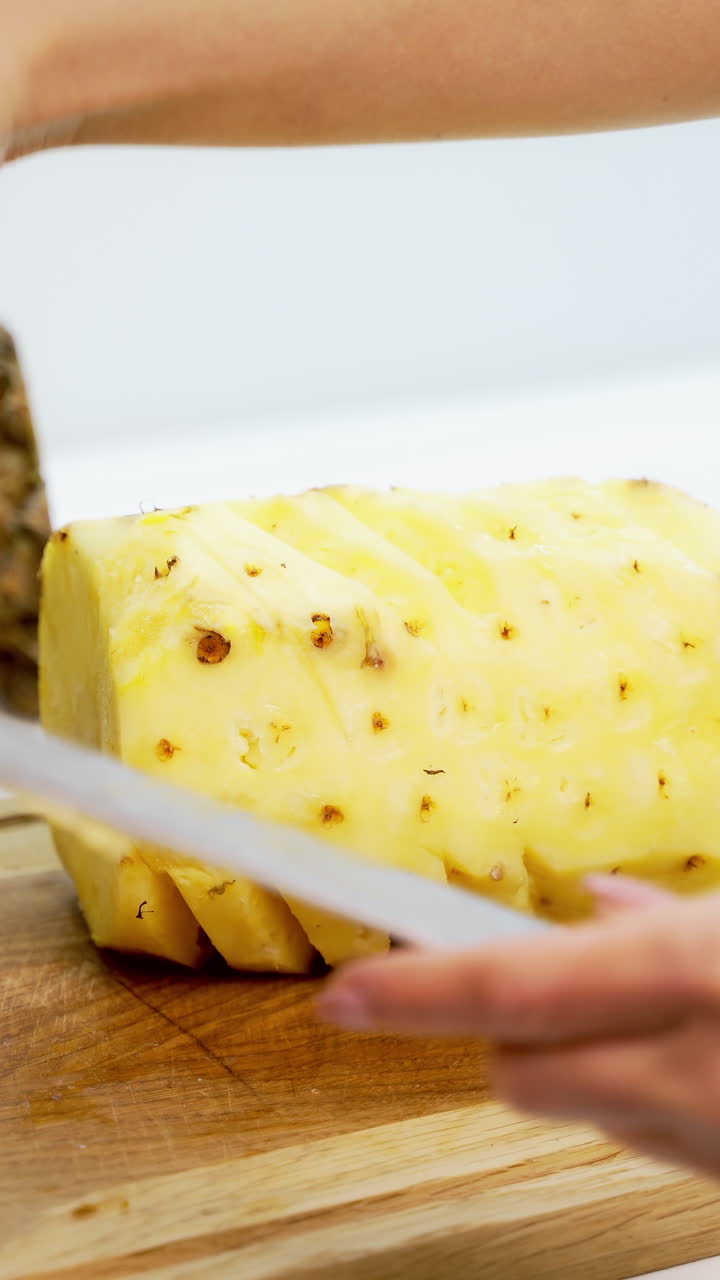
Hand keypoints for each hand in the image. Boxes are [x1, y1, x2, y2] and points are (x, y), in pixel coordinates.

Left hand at [316, 877, 719, 1178]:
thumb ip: (666, 914)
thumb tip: (601, 903)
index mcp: (687, 975)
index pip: (509, 990)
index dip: (413, 993)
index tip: (341, 995)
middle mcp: (690, 1076)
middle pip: (521, 1078)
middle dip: (511, 1036)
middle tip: (557, 989)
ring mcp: (713, 1143)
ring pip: (592, 1121)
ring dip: (598, 1071)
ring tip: (673, 1020)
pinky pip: (659, 1152)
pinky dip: (656, 1106)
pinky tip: (708, 1063)